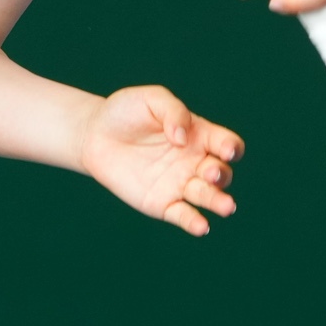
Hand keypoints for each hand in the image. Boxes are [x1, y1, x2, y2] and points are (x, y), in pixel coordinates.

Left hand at [78, 85, 243, 235]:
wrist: (95, 135)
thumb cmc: (126, 112)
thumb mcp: (151, 99)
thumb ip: (173, 111)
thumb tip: (183, 139)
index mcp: (200, 135)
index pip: (226, 143)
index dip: (231, 147)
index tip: (226, 150)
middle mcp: (195, 162)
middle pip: (221, 173)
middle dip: (221, 174)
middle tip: (210, 172)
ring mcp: (180, 184)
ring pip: (207, 196)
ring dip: (218, 201)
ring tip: (226, 206)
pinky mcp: (162, 204)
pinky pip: (183, 215)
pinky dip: (194, 223)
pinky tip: (201, 227)